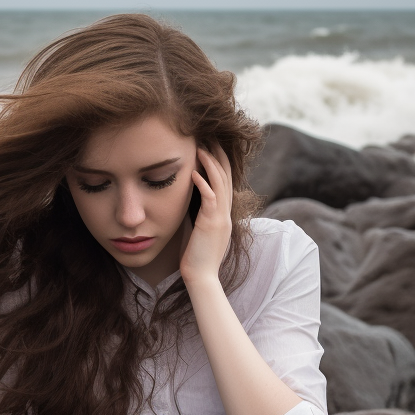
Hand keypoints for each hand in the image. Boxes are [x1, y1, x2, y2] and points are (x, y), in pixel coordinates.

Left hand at [179, 144, 233, 287]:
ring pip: (221, 183)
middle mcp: (226, 213)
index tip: (210, 146)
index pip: (225, 181)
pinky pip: (211, 198)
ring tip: (201, 146)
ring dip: (211, 163)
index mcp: (224, 214)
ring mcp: (221, 218)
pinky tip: (194, 171)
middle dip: (219, 154)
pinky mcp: (212, 224)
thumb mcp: (199, 231)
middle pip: (226, 176)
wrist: (201, 278)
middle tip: (210, 136)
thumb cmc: (196, 258)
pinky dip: (203, 183)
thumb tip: (188, 201)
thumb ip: (198, 214)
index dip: (219, 162)